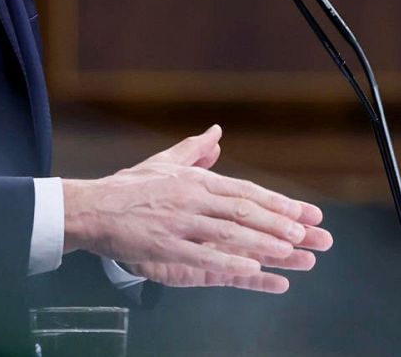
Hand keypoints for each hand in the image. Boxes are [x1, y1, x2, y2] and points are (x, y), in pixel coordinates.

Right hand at [63, 125, 331, 293]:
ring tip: (289, 250)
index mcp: (196, 180)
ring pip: (228, 232)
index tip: (305, 213)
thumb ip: (195, 150)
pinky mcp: (165, 247)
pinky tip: (251, 267)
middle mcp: (193, 199)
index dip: (278, 203)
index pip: (246, 192)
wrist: (91, 207)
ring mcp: (180, 224)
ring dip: (262, 242)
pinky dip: (228, 261)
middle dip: (279, 223)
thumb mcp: (166, 162)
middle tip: (308, 234)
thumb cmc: (129, 187)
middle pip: (244, 211)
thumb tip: (217, 133)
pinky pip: (202, 256)